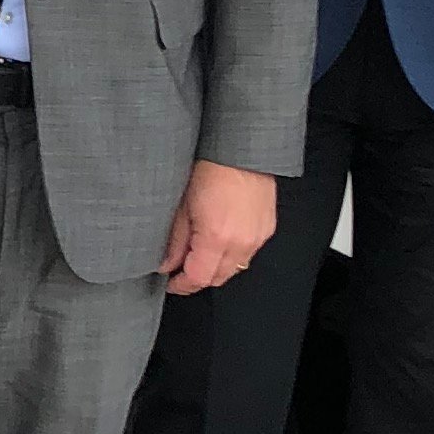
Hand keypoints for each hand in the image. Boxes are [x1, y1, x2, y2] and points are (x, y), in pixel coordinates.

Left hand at [157, 160, 275, 294]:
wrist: (240, 148)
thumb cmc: (210, 167)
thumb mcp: (182, 205)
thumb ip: (175, 241)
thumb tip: (167, 263)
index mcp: (217, 237)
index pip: (199, 278)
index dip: (181, 284)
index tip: (170, 282)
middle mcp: (241, 242)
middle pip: (218, 278)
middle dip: (198, 278)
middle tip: (180, 269)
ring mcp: (257, 236)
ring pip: (234, 268)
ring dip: (216, 267)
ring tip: (198, 252)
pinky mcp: (267, 228)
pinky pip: (248, 252)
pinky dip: (232, 253)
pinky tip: (219, 240)